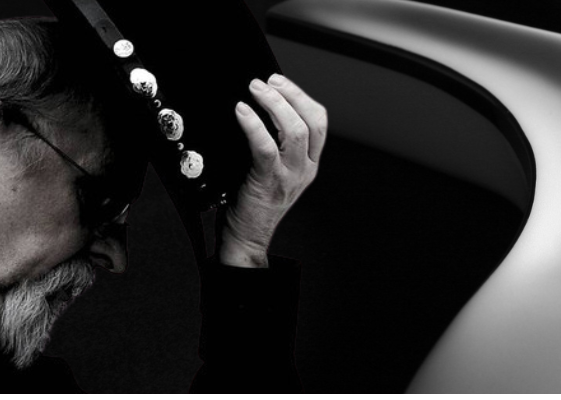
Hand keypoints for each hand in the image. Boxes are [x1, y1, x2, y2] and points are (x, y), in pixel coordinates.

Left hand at [219, 74, 326, 267]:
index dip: (301, 96)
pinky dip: (254, 125)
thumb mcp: (273, 170)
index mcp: (309, 164)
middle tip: (266, 81)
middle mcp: (305, 169)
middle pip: (311, 122)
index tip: (279, 81)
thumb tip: (258, 109)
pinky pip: (266, 148)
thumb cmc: (252, 202)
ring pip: (295, 132)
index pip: (318, 122)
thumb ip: (274, 144)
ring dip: (275, 105)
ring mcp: (290, 177)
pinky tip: (242, 111)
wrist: (246, 238)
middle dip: (290, 94)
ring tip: (255, 89)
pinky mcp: (269, 182)